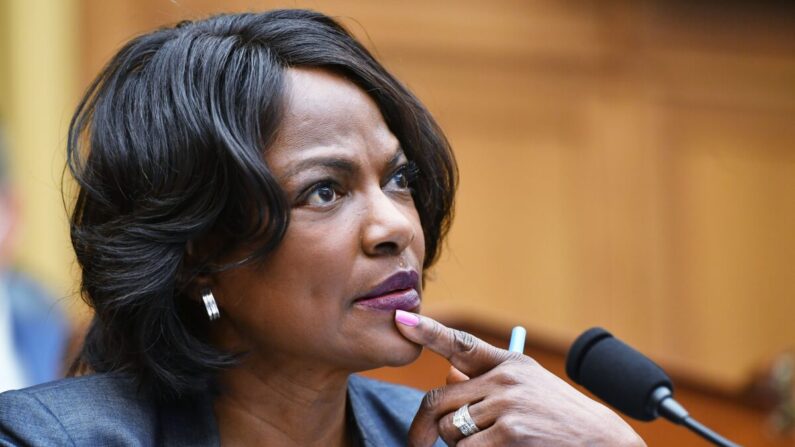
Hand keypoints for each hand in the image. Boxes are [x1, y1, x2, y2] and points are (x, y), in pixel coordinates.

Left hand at [394, 311, 645, 446]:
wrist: (602, 443)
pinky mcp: (509, 433)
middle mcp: (505, 378)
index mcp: (508, 363)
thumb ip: (486, 383)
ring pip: (449, 431)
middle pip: (437, 402)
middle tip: (419, 443)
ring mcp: (507, 405)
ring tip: (490, 446)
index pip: (460, 344)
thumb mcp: (527, 390)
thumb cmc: (559, 420)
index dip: (427, 331)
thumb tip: (447, 377)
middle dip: (425, 428)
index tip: (401, 321)